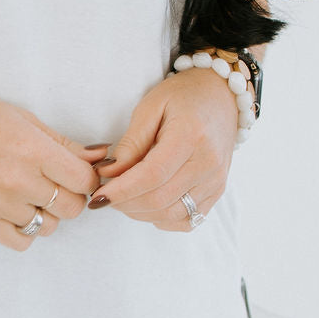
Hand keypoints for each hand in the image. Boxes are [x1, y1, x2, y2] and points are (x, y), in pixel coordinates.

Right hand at [0, 91, 106, 250]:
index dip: (86, 178)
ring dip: (48, 214)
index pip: (84, 180)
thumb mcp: (24, 120)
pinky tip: (18, 213)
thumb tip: (102, 158)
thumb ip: (64, 144)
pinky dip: (27, 231)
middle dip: (70, 196)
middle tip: (55, 184)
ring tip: (31, 196)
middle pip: (72, 207)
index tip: (75, 173)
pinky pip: (22, 242)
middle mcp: (17, 180)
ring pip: (49, 226)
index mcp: (32, 150)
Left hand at [87, 67, 243, 229]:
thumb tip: (108, 173)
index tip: (97, 196)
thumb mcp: (150, 107)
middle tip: (104, 195)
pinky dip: (161, 218)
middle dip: (125, 203)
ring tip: (122, 197)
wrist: (221, 97)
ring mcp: (216, 181)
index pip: (151, 176)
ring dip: (139, 212)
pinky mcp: (217, 192)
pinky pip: (186, 220)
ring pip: (171, 214)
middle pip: (159, 199)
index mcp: (192, 136)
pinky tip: (147, 203)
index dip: (121, 190)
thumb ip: (130, 142)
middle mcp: (208, 163)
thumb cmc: (183, 97)